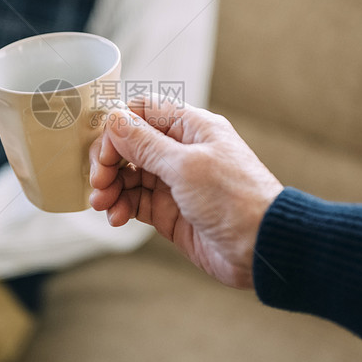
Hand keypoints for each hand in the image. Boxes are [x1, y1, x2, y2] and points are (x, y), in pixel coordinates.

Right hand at [89, 95, 282, 288]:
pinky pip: (135, 201)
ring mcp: (175, 182)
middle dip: (109, 161)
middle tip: (99, 182)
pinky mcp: (170, 211)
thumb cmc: (236, 200)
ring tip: (103, 204)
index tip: (106, 153)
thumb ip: (146, 144)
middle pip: (130, 144)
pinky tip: (116, 217)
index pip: (142, 112)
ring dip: (111, 187)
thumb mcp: (186, 166)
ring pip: (129, 175)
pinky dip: (121, 207)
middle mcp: (181, 151)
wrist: (262, 249)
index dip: (118, 129)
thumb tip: (115, 119)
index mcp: (191, 128)